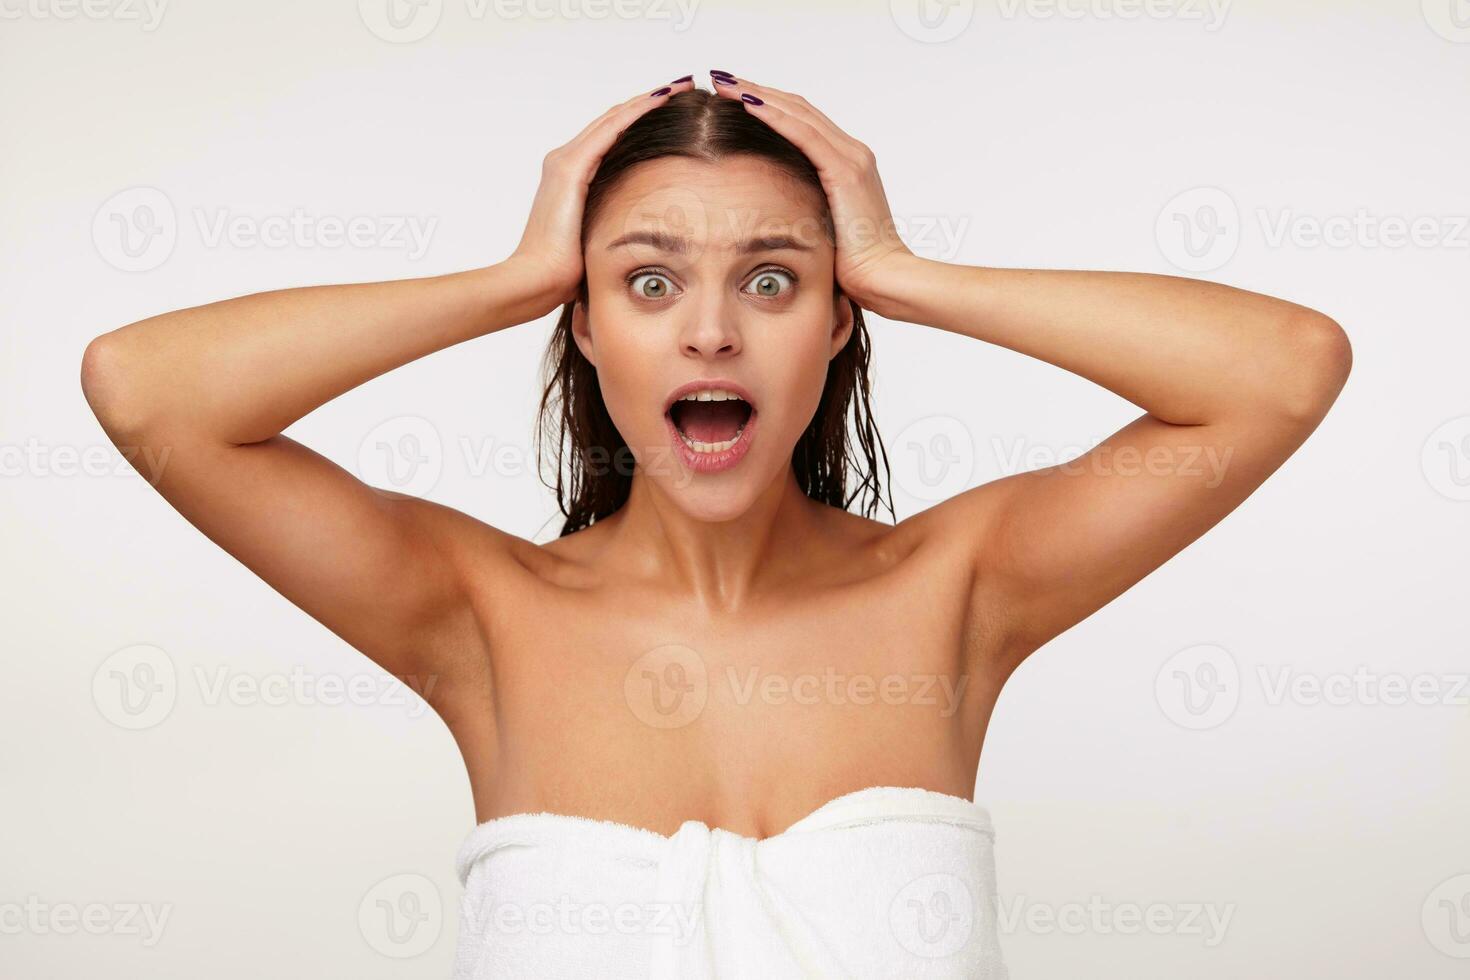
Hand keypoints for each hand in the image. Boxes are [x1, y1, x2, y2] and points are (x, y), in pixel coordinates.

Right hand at [507, 75, 697, 308]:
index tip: (675, 112)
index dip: (641, 121)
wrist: (536, 281)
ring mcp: (565, 162)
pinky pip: (610, 129)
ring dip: (648, 100)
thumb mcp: (595, 241)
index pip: (611, 138)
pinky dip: (637, 111)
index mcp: (571, 178)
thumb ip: (611, 226)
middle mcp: (565, 162)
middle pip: (613, 121)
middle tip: (684, 87)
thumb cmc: (564, 272)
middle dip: (649, 103)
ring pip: (614, 118)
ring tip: (680, 86)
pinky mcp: (570, 168)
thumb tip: (641, 238)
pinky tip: (662, 100)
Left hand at [710, 73, 917, 316]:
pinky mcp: (845, 172)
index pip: (802, 121)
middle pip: (798, 108)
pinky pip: (804, 134)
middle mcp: (852, 153)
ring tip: (725, 84)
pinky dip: (774, 116)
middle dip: (757, 91)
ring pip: (798, 113)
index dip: (768, 105)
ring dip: (759, 95)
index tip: (734, 97)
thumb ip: (804, 209)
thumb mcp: (823, 228)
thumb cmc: (855, 266)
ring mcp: (851, 159)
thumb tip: (772, 213)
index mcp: (847, 164)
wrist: (884, 279)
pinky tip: (747, 104)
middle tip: (722, 79)